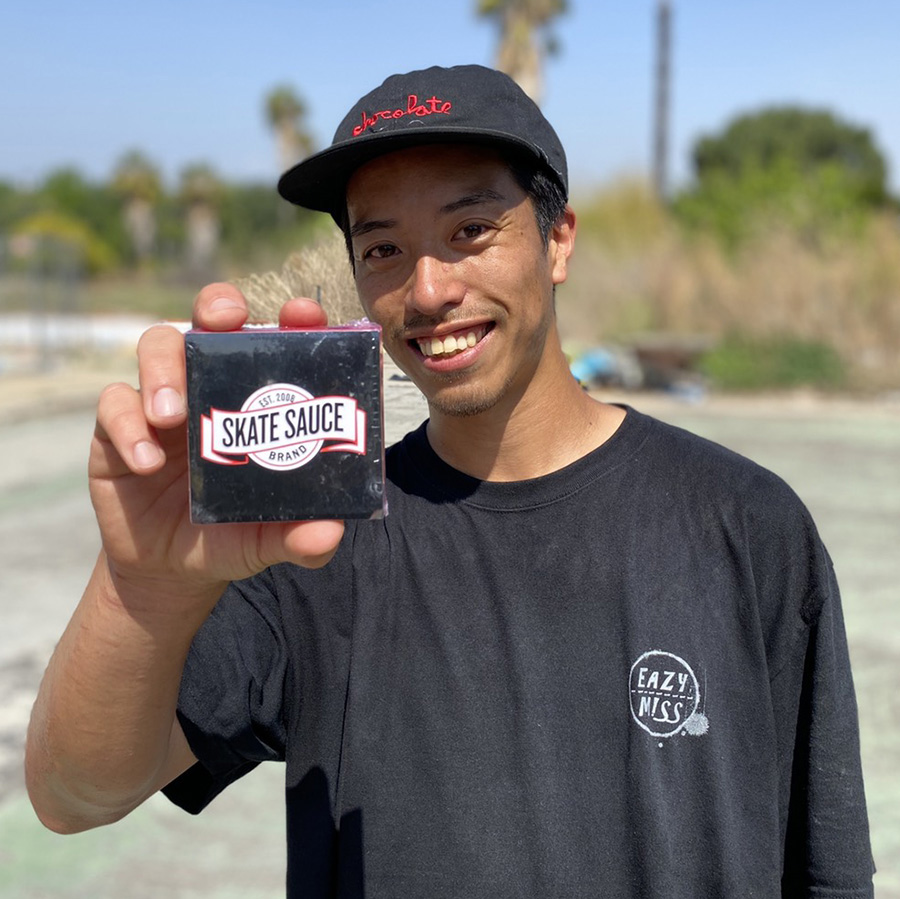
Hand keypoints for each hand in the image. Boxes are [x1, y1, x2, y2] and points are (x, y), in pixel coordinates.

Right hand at [89, 283, 344, 612]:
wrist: (172, 570)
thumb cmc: (232, 536)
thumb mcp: (269, 540)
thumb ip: (301, 538)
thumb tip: (328, 535)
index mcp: (256, 400)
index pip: (274, 343)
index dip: (291, 320)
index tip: (304, 313)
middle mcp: (210, 387)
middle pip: (210, 320)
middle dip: (218, 306)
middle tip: (226, 319)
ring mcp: (163, 401)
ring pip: (157, 345)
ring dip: (164, 369)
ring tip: (173, 415)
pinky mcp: (117, 427)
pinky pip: (114, 404)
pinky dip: (128, 426)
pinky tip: (146, 462)